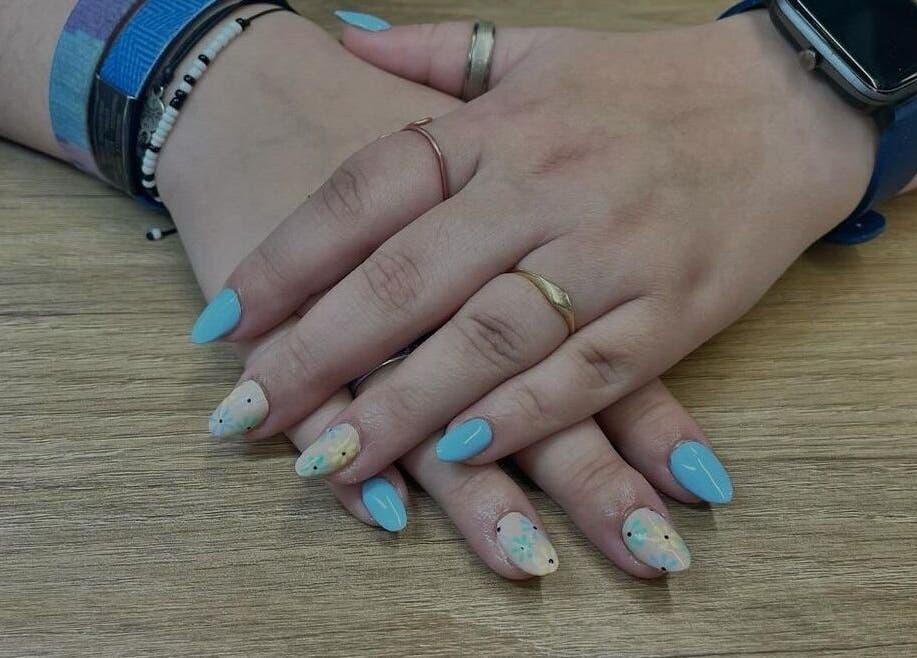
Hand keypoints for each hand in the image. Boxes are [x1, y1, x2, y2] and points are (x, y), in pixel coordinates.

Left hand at [196, 11, 872, 485]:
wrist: (788, 102)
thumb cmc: (647, 85)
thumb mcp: (535, 51)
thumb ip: (431, 53)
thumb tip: (339, 33)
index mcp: (496, 128)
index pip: (365, 193)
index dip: (287, 260)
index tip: (223, 320)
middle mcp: (541, 188)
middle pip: (407, 281)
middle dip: (317, 354)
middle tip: (242, 412)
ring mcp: (608, 254)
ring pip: (485, 340)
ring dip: (402, 406)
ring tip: (329, 460)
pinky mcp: (669, 312)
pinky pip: (583, 374)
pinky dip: (519, 417)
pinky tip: (458, 453)